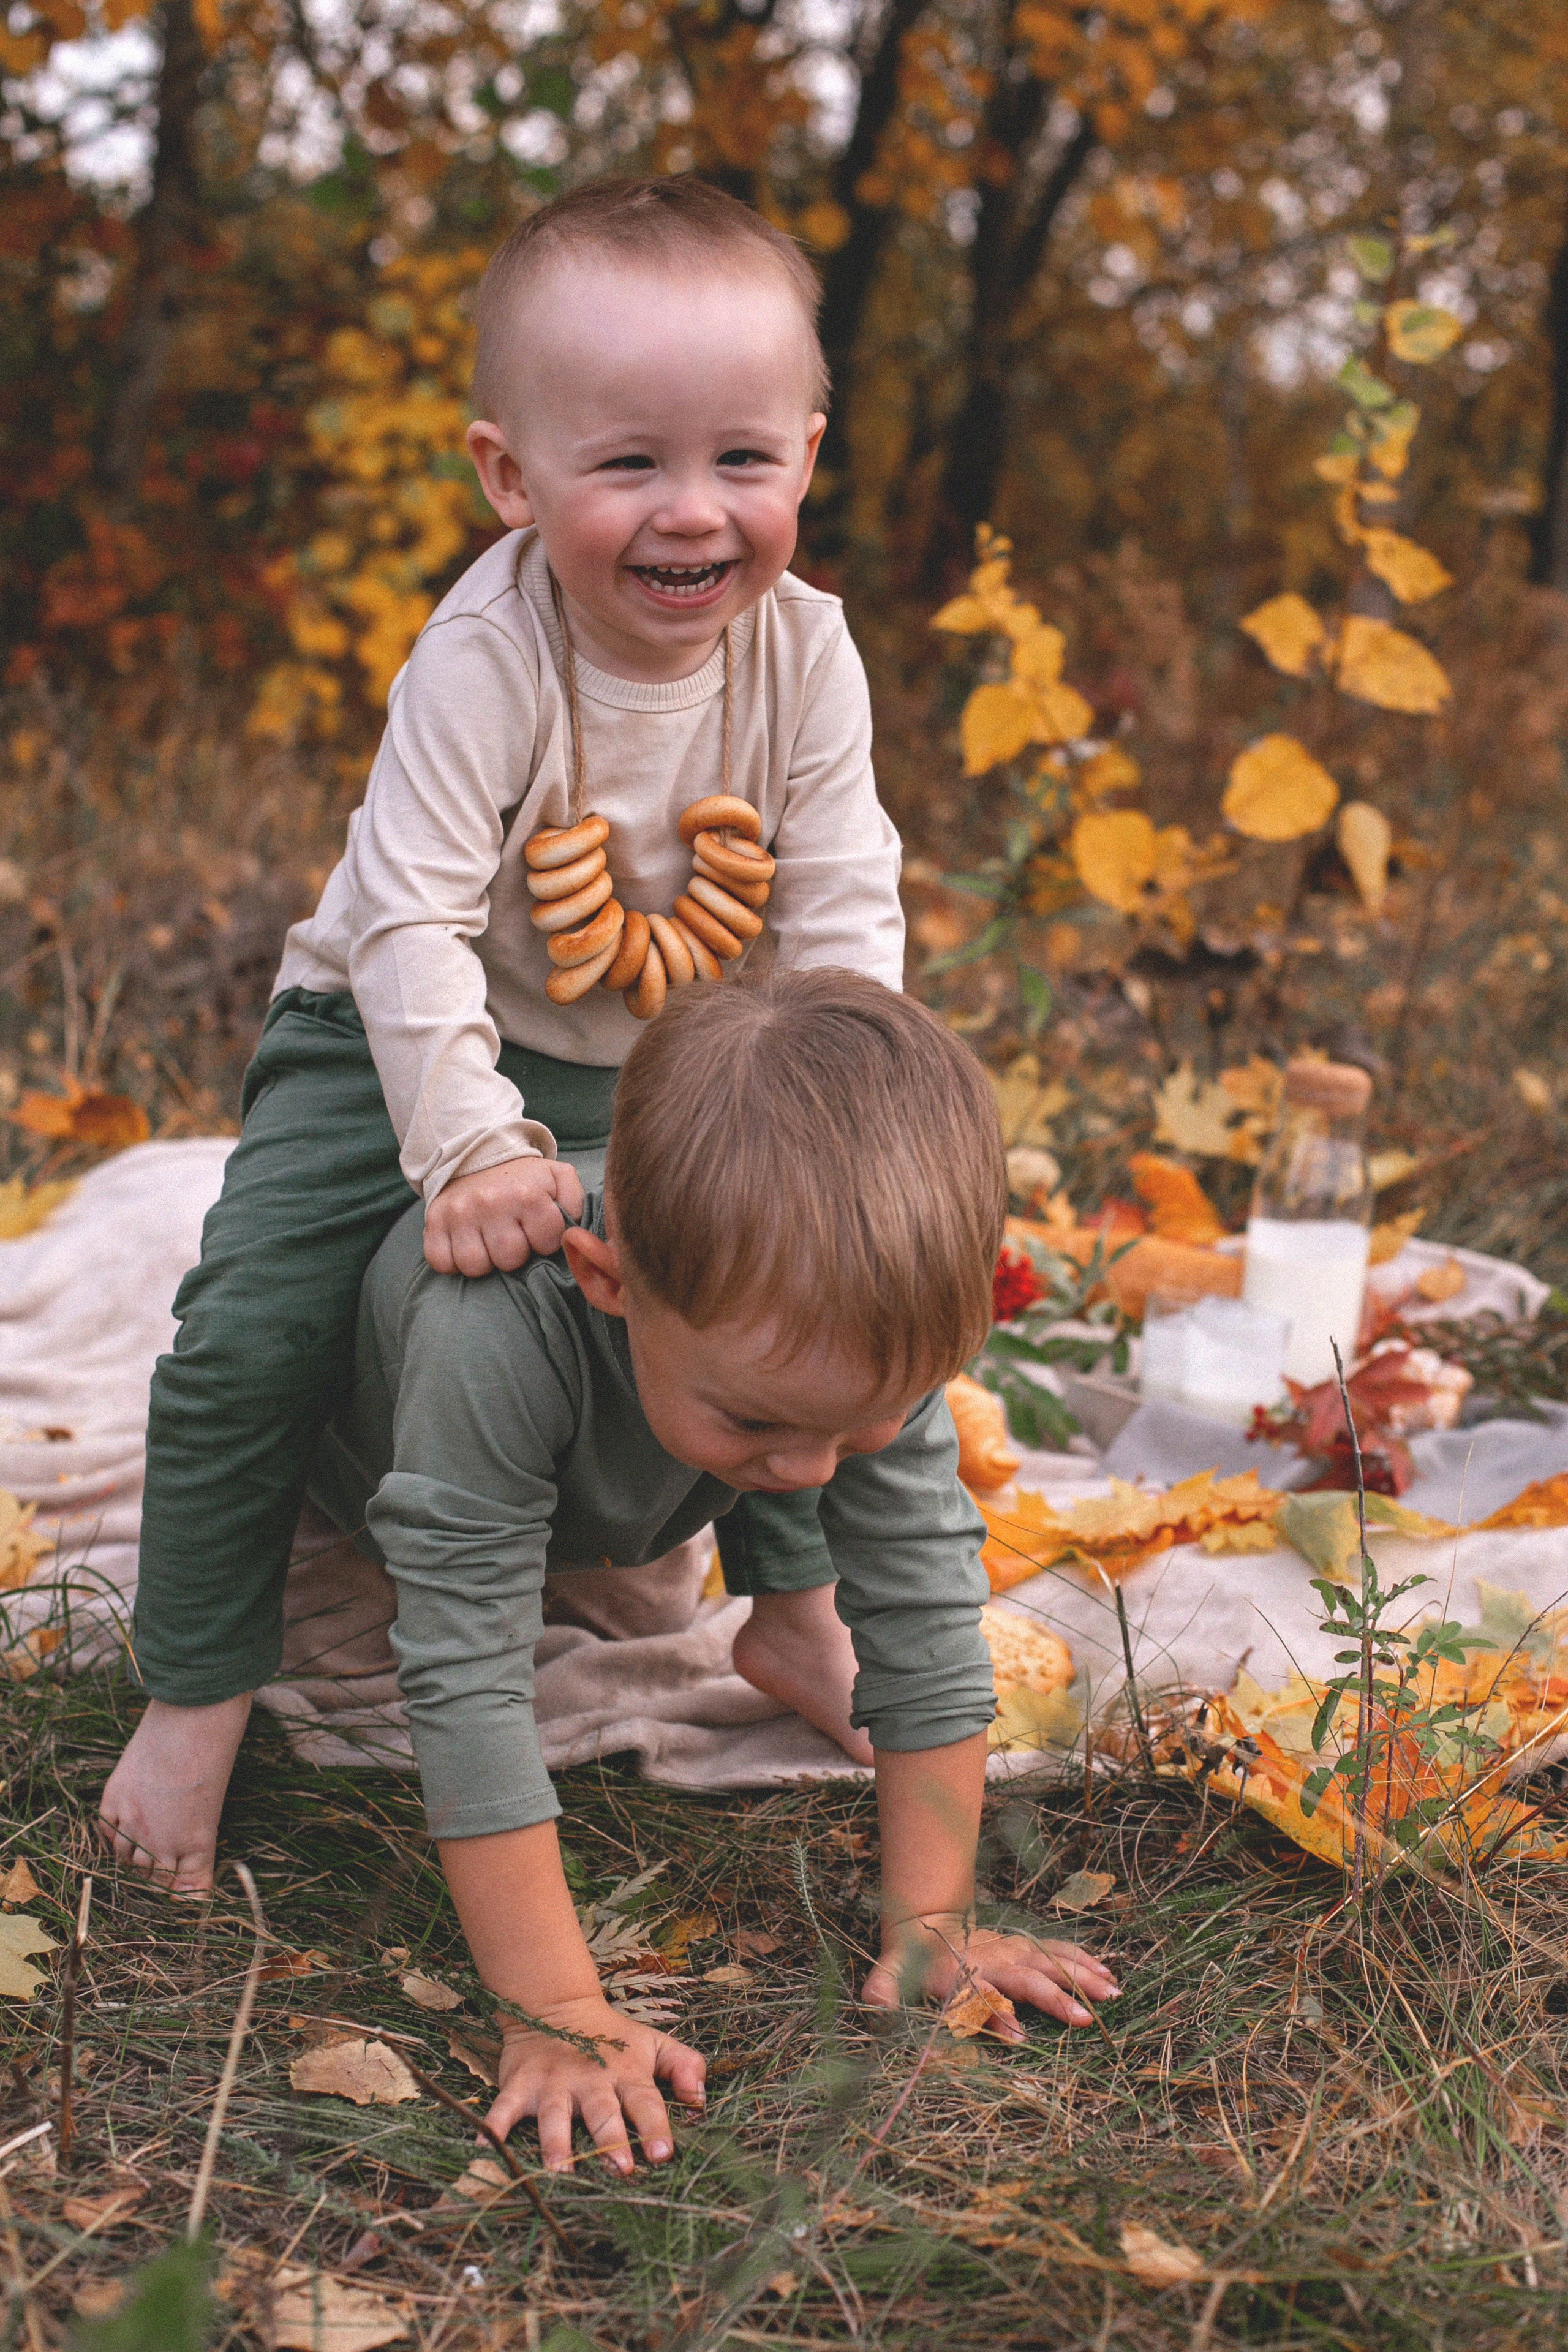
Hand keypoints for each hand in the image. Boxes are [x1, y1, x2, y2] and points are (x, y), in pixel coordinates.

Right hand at [423, 1156, 584, 1277]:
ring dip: (484, 1260)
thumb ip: (575, 1201)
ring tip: (489, 1243)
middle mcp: (491, 1203)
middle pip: (509, 1259)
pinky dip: (453, 1261)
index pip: (547, 1243)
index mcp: (526, 1194)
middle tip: (512, 1236)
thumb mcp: (557, 1177)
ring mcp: (460, 1213)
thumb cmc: (522, 1178)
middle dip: (515, 1253)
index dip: (545, 1241)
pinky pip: (441, 1262)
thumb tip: (575, 1233)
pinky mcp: (434, 1222)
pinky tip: (466, 1245)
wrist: (475, 1156)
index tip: (537, 1230)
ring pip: (475, 1266)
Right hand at [485, 1994, 706, 2171]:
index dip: (654, 2127)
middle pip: (602, 2111)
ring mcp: (552, 2083)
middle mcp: (590, 2080)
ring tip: (559, 2170)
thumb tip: (701, 2100)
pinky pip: (503, 2107)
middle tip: (620, 2168)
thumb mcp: (654, 2043)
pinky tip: (486, 2148)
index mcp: (626, 2073)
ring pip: (554, 2114)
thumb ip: (684, 2066)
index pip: (645, 2101)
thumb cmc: (613, 2039)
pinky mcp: (519, 2085)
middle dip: (611, 2140)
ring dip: (556, 2142)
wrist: (556, 2005)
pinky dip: (494, 2125)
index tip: (662, 2154)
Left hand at [863, 1916, 1118, 2037]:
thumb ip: (882, 1989)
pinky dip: (1084, 1960)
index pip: (980, 1995)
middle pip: (1026, 1979)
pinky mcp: (1026, 1946)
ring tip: (1112, 1994)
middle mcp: (993, 1960)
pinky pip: (1059, 1951)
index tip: (1019, 2038)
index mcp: (961, 1973)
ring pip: (1051, 1961)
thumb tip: (874, 2006)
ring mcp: (1013, 1950)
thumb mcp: (890, 1973)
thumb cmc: (911, 1959)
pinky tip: (1109, 1974)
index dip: (996, 2015)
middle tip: (1084, 2020)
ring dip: (1081, 1976)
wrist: (927, 1919)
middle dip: (1054, 1998)